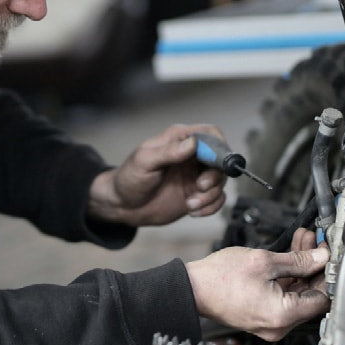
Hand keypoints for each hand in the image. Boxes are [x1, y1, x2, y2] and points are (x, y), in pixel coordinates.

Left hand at [86, 124, 226, 226]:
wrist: (123, 206)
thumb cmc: (129, 178)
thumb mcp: (145, 162)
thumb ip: (169, 152)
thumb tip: (192, 143)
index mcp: (179, 140)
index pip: (210, 134)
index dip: (219, 146)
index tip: (216, 163)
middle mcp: (191, 156)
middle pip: (220, 159)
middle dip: (215, 175)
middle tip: (200, 187)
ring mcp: (195, 176)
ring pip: (220, 181)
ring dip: (211, 195)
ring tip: (191, 204)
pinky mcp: (197, 194)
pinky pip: (217, 199)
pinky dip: (210, 207)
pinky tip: (193, 211)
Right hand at [185, 231, 329, 341]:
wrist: (193, 288)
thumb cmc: (220, 277)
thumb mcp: (263, 261)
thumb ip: (297, 260)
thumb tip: (321, 257)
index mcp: (283, 315)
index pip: (322, 298)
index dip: (327, 273)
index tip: (329, 253)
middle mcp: (280, 325)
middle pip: (310, 295)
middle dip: (314, 265)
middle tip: (315, 241)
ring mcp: (271, 322)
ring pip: (297, 293)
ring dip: (301, 267)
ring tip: (302, 239)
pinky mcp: (263, 315)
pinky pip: (283, 296)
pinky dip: (287, 276)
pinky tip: (289, 254)